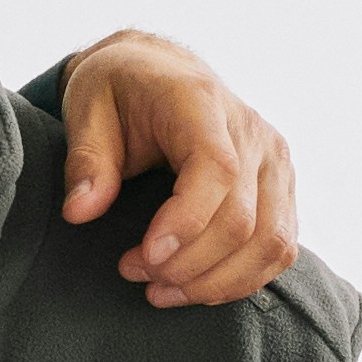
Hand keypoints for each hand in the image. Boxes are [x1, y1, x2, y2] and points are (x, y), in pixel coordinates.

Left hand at [53, 32, 299, 307]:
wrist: (160, 70)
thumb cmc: (121, 88)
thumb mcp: (87, 108)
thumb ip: (86, 160)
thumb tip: (80, 211)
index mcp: (202, 103)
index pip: (217, 170)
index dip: (187, 223)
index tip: (146, 258)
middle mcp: (251, 131)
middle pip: (243, 220)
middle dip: (187, 264)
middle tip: (134, 273)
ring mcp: (274, 161)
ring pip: (271, 242)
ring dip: (216, 283)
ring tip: (161, 290)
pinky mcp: (280, 187)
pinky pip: (279, 248)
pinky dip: (241, 279)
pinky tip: (196, 287)